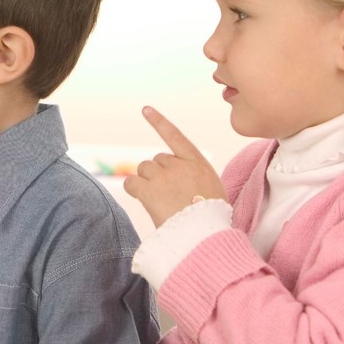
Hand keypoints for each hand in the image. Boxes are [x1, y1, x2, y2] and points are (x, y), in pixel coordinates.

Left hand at [122, 106, 226, 226]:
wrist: (205, 234)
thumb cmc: (211, 218)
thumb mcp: (212, 191)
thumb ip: (195, 179)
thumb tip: (181, 185)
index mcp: (198, 163)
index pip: (175, 137)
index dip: (159, 122)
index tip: (145, 109)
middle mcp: (180, 165)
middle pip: (157, 160)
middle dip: (158, 174)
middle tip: (168, 195)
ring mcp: (164, 175)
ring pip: (144, 169)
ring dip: (146, 182)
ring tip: (160, 201)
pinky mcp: (149, 189)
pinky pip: (131, 182)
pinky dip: (133, 189)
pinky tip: (143, 199)